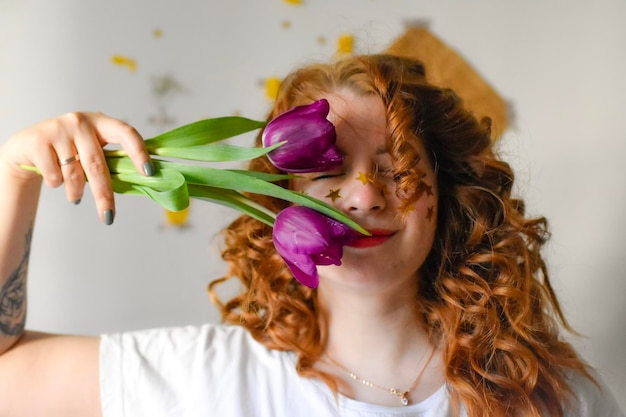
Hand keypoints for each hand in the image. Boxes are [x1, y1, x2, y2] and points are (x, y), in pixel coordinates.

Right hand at [0, 112, 152, 224]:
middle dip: (104, 195)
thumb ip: (110, 159)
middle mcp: (81, 121)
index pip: (126, 133)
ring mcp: (59, 128)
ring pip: (74, 173)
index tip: (149, 173)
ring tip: (75, 197)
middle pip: (97, 165)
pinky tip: (54, 180)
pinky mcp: (39, 140)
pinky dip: (56, 184)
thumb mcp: (90, 149)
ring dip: (76, 192)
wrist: (26, 146)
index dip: (139, 152)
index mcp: (101, 122)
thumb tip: (142, 181)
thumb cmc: (68, 151)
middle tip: (109, 217)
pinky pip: (55, 175)